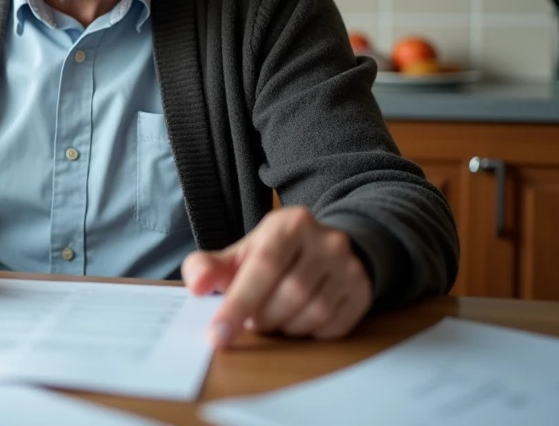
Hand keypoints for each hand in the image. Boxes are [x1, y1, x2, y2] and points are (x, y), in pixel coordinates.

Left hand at [182, 206, 371, 343]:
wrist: (325, 251)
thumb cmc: (274, 255)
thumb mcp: (241, 254)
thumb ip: (210, 267)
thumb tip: (196, 286)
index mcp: (290, 223)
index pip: (263, 266)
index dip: (238, 303)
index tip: (217, 335)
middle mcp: (326, 240)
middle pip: (290, 292)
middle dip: (262, 316)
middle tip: (251, 320)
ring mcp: (349, 266)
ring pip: (313, 312)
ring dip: (284, 327)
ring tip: (272, 318)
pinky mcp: (362, 292)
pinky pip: (332, 327)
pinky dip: (308, 332)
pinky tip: (297, 320)